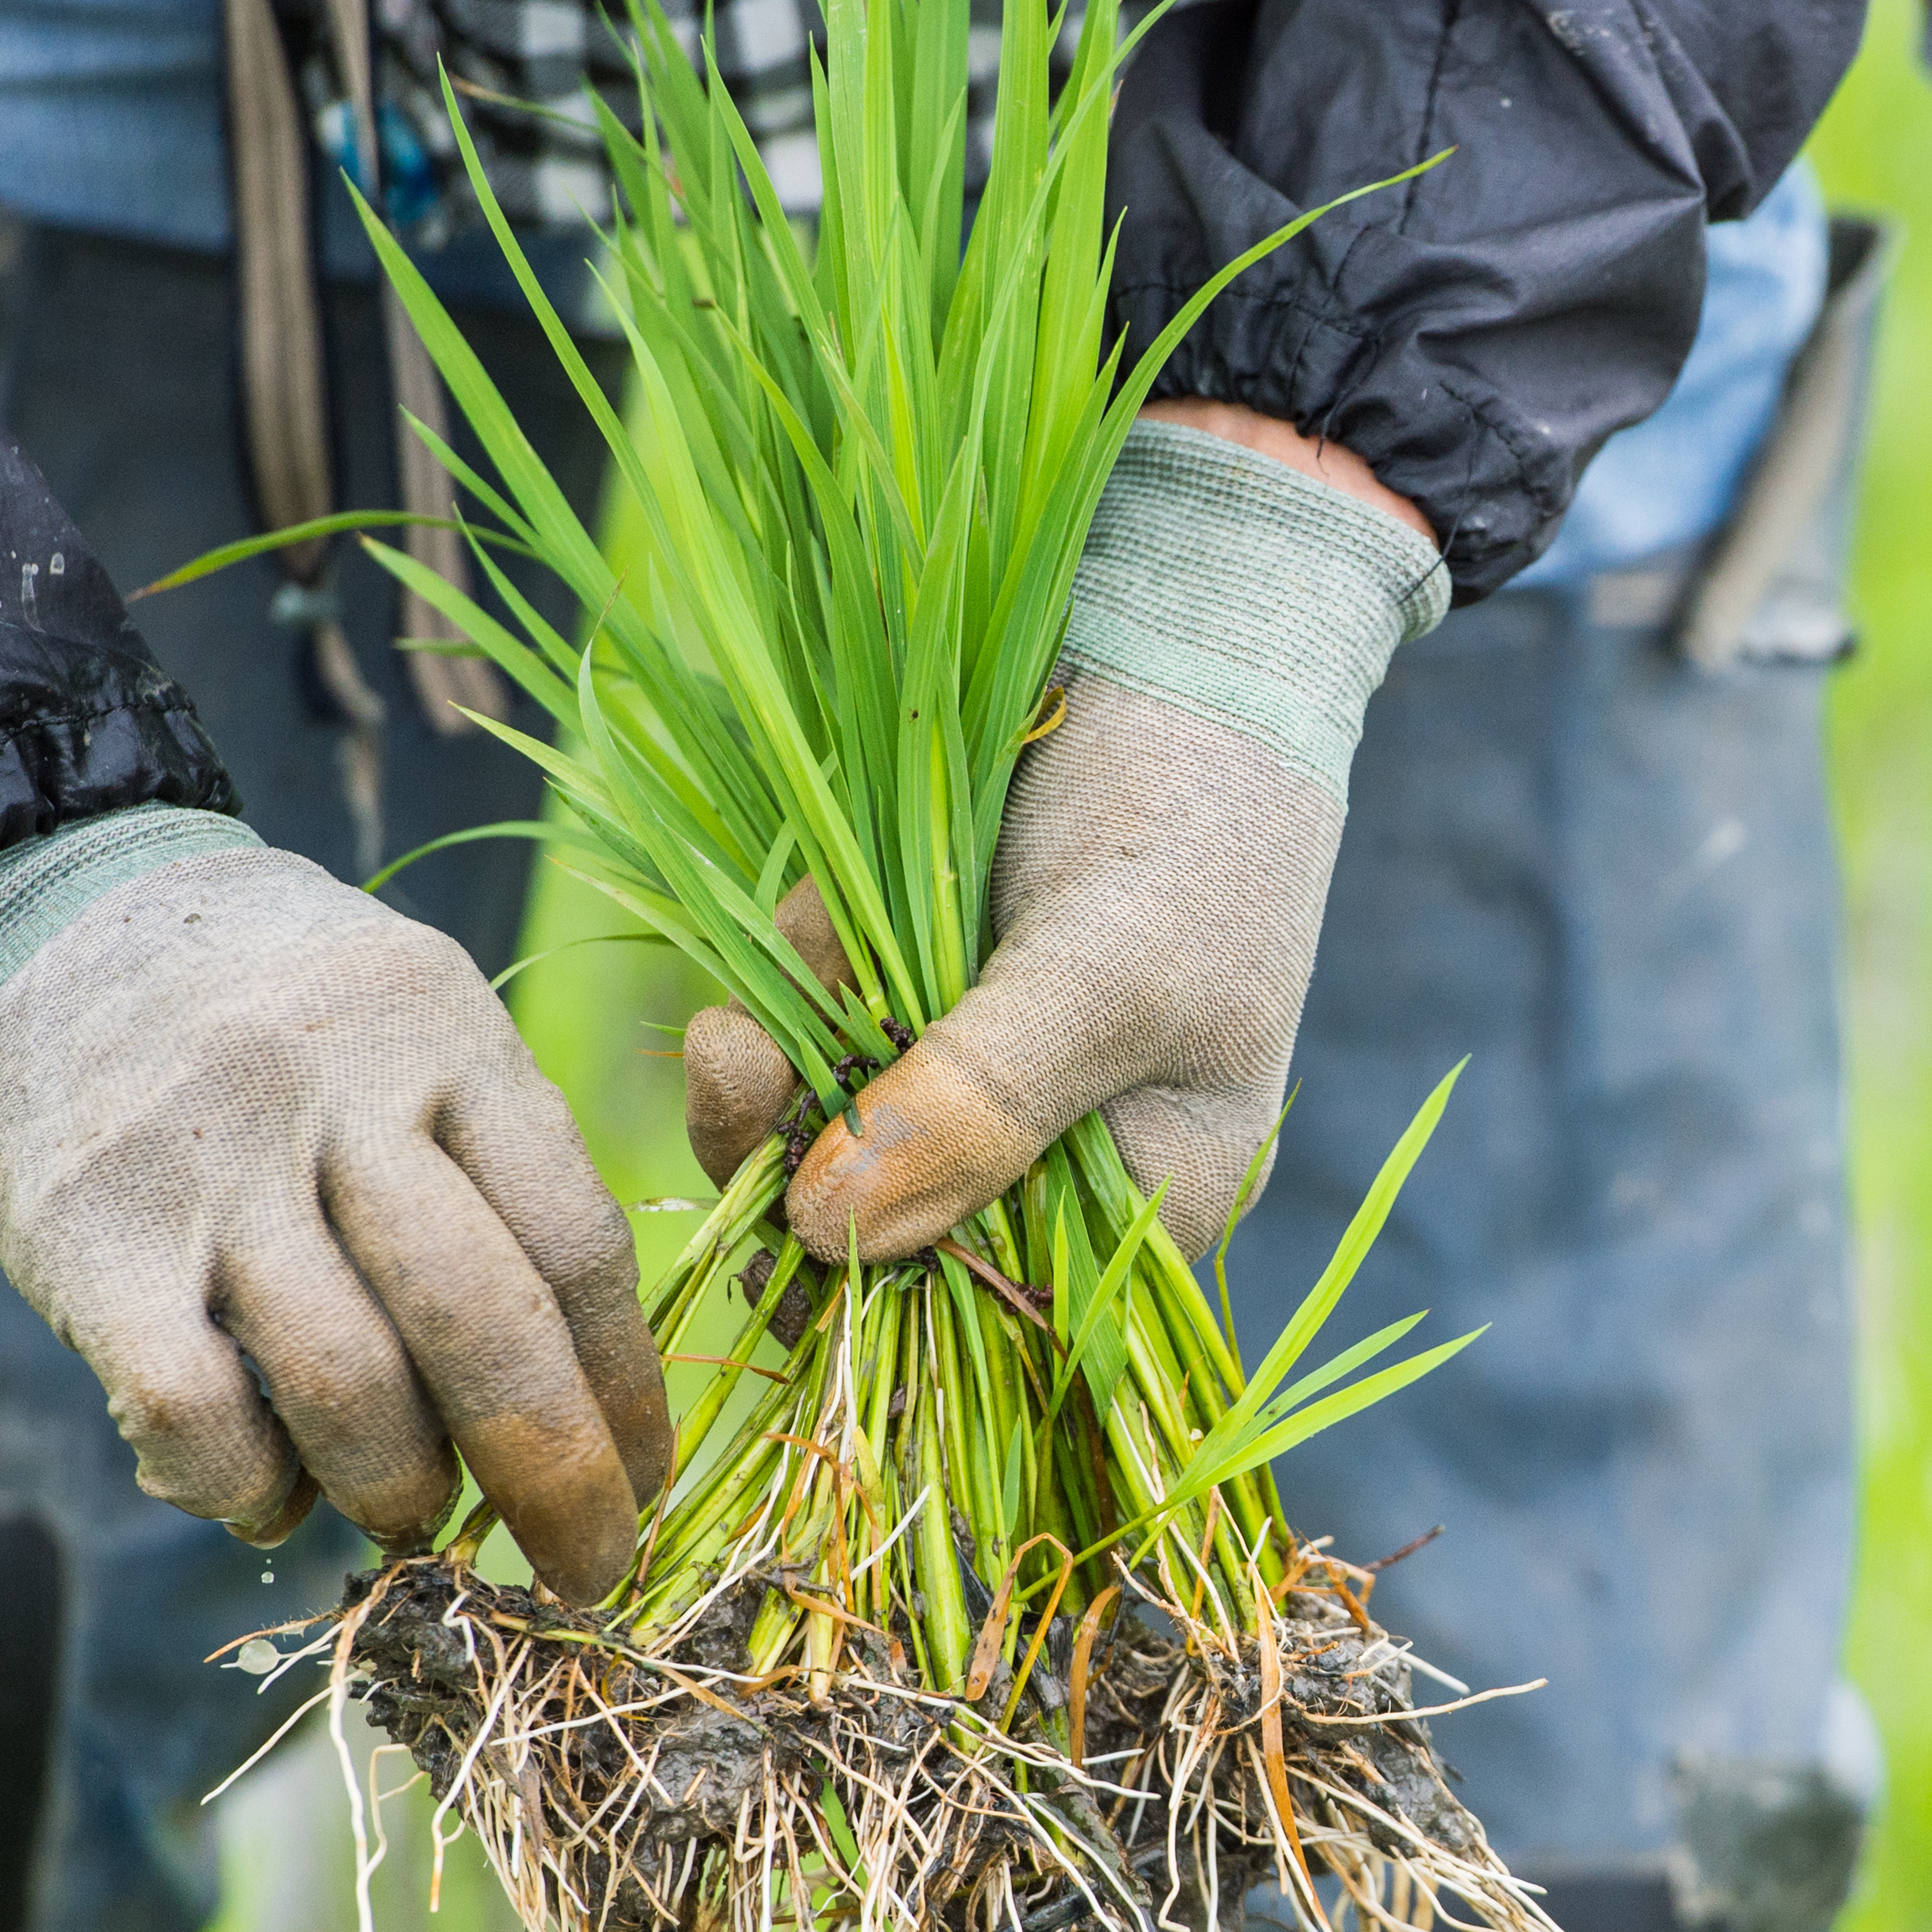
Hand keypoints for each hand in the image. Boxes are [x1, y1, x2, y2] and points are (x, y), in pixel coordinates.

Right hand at [0, 809, 672, 1600]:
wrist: (47, 904)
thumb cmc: (278, 1005)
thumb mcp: (419, 1018)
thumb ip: (499, 1163)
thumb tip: (580, 1377)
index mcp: (447, 1036)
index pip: (576, 1245)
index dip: (626, 1392)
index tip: (646, 1481)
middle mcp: (335, 1096)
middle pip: (484, 1328)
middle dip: (553, 1480)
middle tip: (579, 1568)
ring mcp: (209, 1168)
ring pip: (350, 1389)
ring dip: (399, 1492)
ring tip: (408, 1515)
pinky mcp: (89, 1240)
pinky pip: (199, 1415)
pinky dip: (248, 1491)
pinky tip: (266, 1495)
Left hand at [683, 411, 1448, 1263]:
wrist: (1183, 620)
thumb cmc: (1192, 810)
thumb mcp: (1099, 979)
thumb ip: (971, 1111)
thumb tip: (824, 1237)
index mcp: (1152, 1197)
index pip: (987, 1311)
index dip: (870, 1294)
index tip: (776, 1223)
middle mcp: (1063, 1157)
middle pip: (891, 1233)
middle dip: (796, 1160)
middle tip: (739, 1062)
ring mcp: (983, 1069)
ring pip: (831, 1132)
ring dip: (778, 1066)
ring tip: (765, 986)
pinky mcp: (921, 985)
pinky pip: (821, 1031)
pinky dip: (794, 987)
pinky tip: (802, 925)